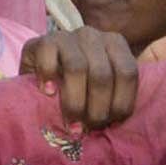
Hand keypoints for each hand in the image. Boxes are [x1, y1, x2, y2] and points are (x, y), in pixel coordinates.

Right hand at [18, 27, 143, 128]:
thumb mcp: (100, 86)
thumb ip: (115, 95)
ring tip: (71, 122)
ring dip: (75, 102)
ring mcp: (66, 36)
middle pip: (102, 75)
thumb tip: (122, 122)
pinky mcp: (42, 41)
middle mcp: (92, 36)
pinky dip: (48, 80)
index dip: (120, 103)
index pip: (127, 73)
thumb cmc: (75, 85)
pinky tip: (48, 93)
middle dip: (96, 109)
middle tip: (88, 128)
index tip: (110, 123)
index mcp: (115, 44)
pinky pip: (48, 60)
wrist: (38, 72)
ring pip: (77, 68)